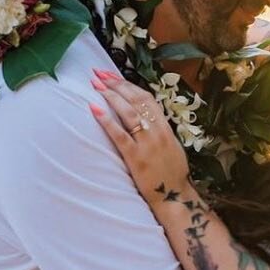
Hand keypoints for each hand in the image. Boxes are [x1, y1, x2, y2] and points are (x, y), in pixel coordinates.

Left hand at [89, 68, 189, 201]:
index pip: (146, 98)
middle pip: (136, 100)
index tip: (113, 75)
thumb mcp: (170, 146)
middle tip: (99, 73)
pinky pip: (119, 135)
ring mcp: (147, 144)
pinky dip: (106, 120)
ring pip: (128, 112)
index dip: (128, 85)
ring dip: (110, 96)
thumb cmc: (171, 173)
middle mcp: (157, 132)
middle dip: (116, 84)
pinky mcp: (136, 157)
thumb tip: (144, 117)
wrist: (175, 196)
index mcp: (165, 128)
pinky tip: (94, 109)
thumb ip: (158, 131)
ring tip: (95, 85)